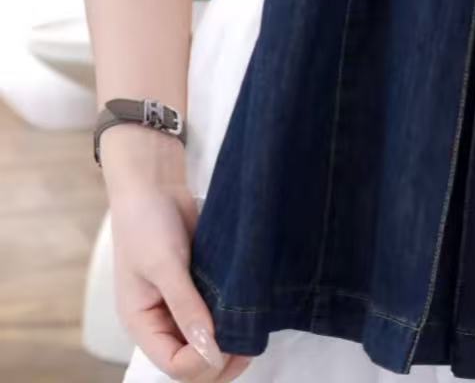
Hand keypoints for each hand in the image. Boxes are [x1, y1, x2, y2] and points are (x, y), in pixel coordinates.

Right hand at [101, 126, 252, 381]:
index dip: (202, 362)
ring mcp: (182, 304)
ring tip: (256, 329)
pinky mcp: (200, 286)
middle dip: (221, 361)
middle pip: (192, 361)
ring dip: (231, 342)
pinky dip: (233, 318)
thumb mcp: (164, 265)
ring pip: (208, 341)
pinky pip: (217, 314)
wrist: (155, 186)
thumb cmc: (147, 224)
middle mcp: (162, 320)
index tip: (230, 345)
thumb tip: (210, 352)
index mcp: (142, 323)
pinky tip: (252, 310)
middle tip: (252, 344)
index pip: (173, 364)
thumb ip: (186, 307)